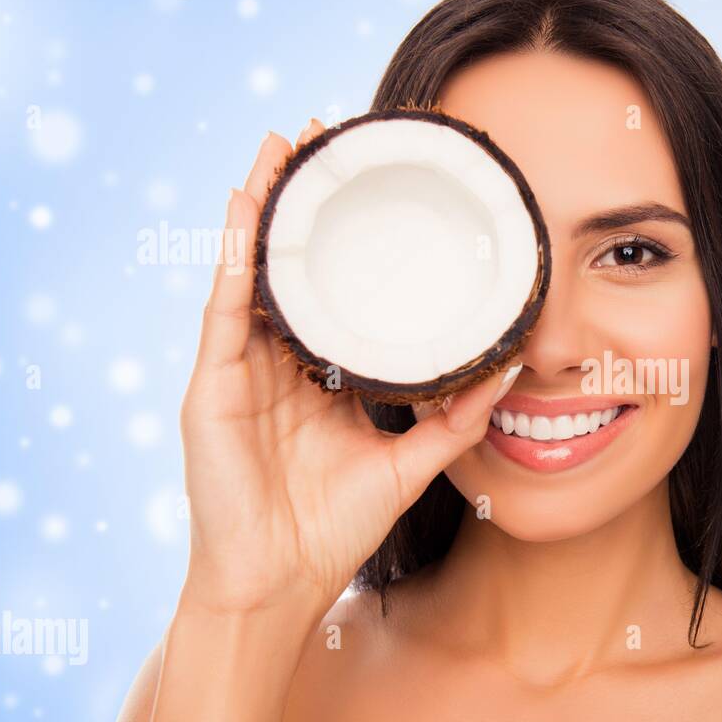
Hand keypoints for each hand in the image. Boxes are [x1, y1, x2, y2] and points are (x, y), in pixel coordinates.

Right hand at [177, 120, 518, 619]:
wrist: (277, 585)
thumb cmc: (333, 530)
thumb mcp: (408, 462)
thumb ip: (456, 419)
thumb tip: (511, 369)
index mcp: (321, 379)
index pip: (338, 293)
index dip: (354, 242)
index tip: (380, 187)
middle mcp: (278, 364)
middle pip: (294, 267)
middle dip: (308, 204)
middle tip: (329, 137)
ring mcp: (240, 370)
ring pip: (253, 271)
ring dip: (266, 205)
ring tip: (284, 143)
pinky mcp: (211, 384)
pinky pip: (225, 305)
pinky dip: (237, 252)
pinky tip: (250, 201)